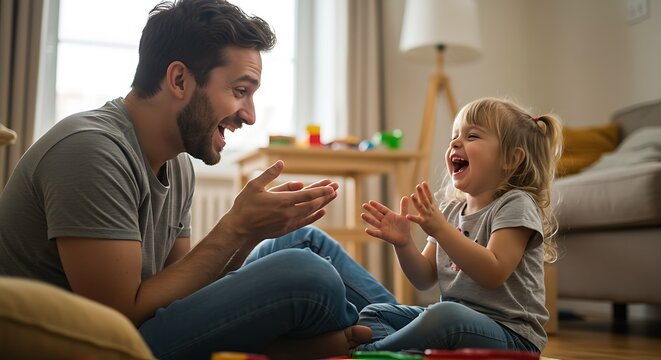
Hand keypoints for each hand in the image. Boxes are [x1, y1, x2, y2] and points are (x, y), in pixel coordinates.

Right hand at [219, 161, 337, 242]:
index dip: (320, 190)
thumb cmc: (245, 205)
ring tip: (332, 198)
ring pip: (309, 212)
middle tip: (336, 189)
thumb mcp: (255, 185)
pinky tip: (321, 212)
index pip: (307, 195)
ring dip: (322, 204)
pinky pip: (304, 222)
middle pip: (312, 204)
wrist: (238, 228)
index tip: (331, 186)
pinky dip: (314, 217)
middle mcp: (288, 213)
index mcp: (282, 201)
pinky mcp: (285, 229)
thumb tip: (282, 163)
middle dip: (325, 196)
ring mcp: (287, 222)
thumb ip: (269, 174)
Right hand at [361, 197, 412, 247]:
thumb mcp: (404, 216)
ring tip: (362, 215)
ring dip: (368, 219)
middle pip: (376, 214)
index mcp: (389, 215)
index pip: (382, 209)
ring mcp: (383, 227)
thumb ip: (404, 207)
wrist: (405, 238)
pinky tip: (366, 230)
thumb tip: (405, 197)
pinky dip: (371, 232)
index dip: (376, 205)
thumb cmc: (404, 226)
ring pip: (374, 222)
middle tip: (364, 205)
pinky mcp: (383, 235)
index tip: (370, 201)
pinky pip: (376, 233)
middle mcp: (384, 220)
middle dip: (370, 210)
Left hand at [407, 181, 446, 236]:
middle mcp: (430, 210)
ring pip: (421, 207)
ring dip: (416, 201)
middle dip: (421, 192)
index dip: (426, 189)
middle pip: (425, 199)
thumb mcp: (436, 212)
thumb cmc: (439, 222)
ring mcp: (427, 216)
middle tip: (418, 185)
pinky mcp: (424, 222)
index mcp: (432, 207)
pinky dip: (412, 218)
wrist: (444, 231)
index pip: (429, 196)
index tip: (423, 182)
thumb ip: (431, 206)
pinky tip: (407, 215)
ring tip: (412, 195)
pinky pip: (417, 220)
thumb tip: (429, 201)